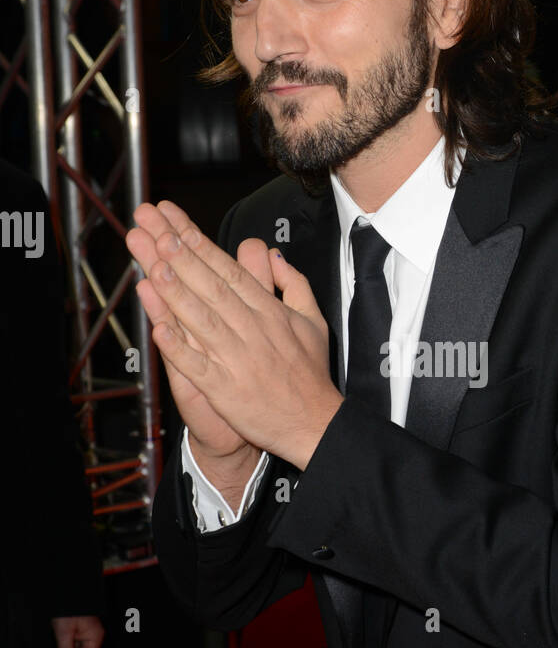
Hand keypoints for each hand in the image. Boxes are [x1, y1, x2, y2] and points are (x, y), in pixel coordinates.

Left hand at [127, 200, 343, 468]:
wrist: (316, 424)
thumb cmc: (310, 374)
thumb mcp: (314, 321)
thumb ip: (295, 284)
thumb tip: (275, 256)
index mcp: (270, 312)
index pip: (229, 271)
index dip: (200, 245)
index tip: (175, 223)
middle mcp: (252, 330)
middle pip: (211, 286)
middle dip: (181, 255)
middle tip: (155, 229)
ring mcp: (238, 359)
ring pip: (203, 320)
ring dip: (176, 293)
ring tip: (153, 266)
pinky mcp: (226, 390)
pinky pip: (199, 366)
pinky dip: (179, 348)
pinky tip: (160, 329)